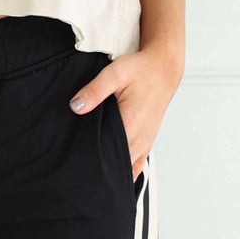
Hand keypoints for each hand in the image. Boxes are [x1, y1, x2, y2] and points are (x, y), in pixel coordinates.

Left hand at [67, 44, 182, 178]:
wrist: (163, 69)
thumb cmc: (142, 70)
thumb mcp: (115, 73)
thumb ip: (94, 91)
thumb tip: (76, 106)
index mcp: (130, 126)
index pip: (105, 155)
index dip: (88, 158)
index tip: (76, 156)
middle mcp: (139, 140)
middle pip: (114, 166)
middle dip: (97, 166)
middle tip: (80, 161)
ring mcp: (144, 144)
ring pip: (125, 169)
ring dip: (111, 169)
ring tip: (93, 165)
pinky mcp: (146, 143)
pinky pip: (136, 166)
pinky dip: (124, 169)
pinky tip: (112, 168)